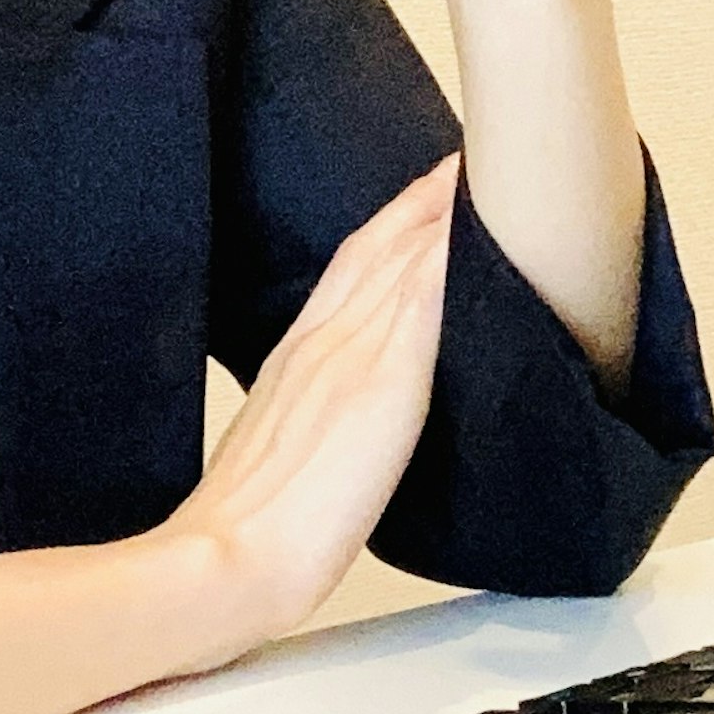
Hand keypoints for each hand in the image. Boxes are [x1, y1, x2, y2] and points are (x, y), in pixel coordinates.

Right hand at [153, 157, 457, 658]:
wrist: (227, 557)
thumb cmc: (246, 520)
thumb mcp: (272, 439)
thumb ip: (305, 405)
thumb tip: (334, 400)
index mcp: (298, 353)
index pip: (352, 264)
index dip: (393, 220)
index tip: (427, 187)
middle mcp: (325, 341)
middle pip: (382, 246)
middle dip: (426, 198)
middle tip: (469, 156)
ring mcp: (354, 359)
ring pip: (405, 263)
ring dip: (444, 216)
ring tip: (487, 173)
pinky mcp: (384, 388)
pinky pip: (423, 308)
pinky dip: (446, 265)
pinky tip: (478, 235)